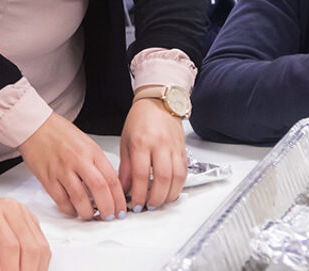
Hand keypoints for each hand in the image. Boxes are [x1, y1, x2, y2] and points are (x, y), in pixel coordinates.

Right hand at [18, 115, 125, 218]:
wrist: (35, 126)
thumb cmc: (60, 133)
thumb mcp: (86, 143)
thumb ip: (97, 163)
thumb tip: (109, 185)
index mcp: (91, 151)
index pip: (111, 178)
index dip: (119, 198)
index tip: (120, 209)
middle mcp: (78, 160)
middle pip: (99, 189)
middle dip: (107, 208)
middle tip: (109, 216)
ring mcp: (62, 169)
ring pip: (80, 198)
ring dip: (88, 212)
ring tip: (90, 215)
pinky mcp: (47, 178)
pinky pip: (61, 200)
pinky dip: (69, 209)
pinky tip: (73, 211)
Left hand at [119, 95, 186, 211]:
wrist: (158, 102)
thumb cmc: (140, 119)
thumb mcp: (126, 142)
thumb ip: (126, 167)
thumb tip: (124, 188)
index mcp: (141, 142)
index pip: (141, 175)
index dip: (138, 194)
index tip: (135, 204)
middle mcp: (160, 145)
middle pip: (162, 178)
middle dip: (156, 198)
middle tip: (149, 206)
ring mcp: (173, 147)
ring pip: (177, 177)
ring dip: (169, 194)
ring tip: (160, 202)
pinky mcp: (183, 149)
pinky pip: (184, 171)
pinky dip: (178, 185)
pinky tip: (171, 191)